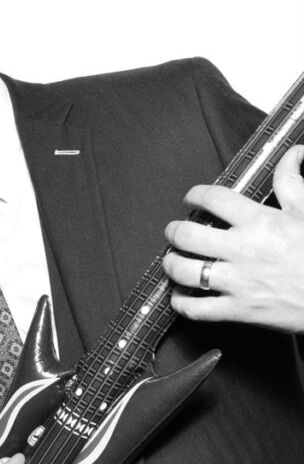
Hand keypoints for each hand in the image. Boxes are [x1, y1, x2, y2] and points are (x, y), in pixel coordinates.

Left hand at [162, 145, 303, 331]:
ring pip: (184, 271)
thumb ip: (292, 181)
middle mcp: (243, 249)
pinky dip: (180, 302)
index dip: (194, 195)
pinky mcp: (238, 309)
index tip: (191, 198)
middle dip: (173, 231)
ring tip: (173, 260)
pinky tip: (181, 295)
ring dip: (171, 264)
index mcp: (260, 221)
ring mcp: (238, 281)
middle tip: (174, 231)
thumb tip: (294, 153)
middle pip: (186, 235)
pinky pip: (195, 309)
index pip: (213, 199)